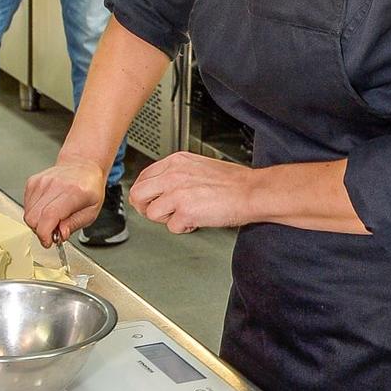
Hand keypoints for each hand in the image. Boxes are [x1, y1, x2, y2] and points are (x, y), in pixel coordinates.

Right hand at [23, 157, 104, 245]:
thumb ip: (75, 224)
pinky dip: (34, 213)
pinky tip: (46, 209)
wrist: (82, 165)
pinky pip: (26, 205)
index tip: (48, 242)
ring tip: (52, 219)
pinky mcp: (32, 182)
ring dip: (37, 222)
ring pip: (28, 213)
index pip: (49, 216)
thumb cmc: (89, 187)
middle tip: (52, 231)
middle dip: (41, 231)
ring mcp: (41, 182)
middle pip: (34, 217)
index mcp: (73, 192)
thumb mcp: (91, 211)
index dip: (45, 234)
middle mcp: (55, 185)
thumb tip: (60, 235)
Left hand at [129, 153, 256, 233]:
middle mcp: (173, 175)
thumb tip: (163, 187)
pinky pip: (171, 227)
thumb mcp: (199, 166)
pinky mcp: (185, 212)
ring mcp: (177, 194)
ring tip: (183, 216)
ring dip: (166, 219)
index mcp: (176, 162)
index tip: (149, 200)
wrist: (252, 191)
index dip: (145, 192)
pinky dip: (183, 228)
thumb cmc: (234, 182)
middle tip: (158, 213)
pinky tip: (196, 222)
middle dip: (145, 207)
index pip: (143, 177)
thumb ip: (178, 174)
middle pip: (138, 194)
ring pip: (151, 213)